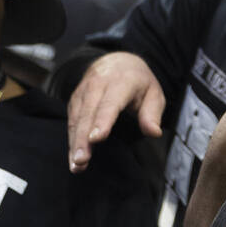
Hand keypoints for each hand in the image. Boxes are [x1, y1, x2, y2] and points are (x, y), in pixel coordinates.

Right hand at [68, 52, 165, 171]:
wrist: (116, 61)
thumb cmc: (138, 81)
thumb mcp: (153, 92)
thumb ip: (152, 113)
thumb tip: (154, 132)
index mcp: (121, 81)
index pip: (110, 102)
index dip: (103, 120)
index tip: (96, 138)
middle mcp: (98, 84)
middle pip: (88, 113)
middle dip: (83, 138)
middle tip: (81, 160)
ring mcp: (83, 91)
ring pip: (76, 118)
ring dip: (74, 142)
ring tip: (76, 165)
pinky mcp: (75, 99)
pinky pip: (71, 121)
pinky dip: (71, 140)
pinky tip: (73, 157)